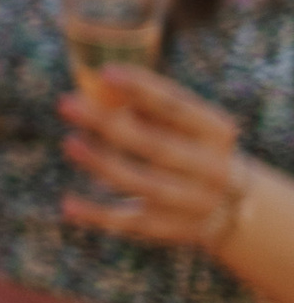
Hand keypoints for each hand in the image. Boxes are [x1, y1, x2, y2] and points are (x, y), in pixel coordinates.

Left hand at [61, 62, 248, 250]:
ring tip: (70, 143)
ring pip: (142, 183)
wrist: (234, 207)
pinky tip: (68, 205)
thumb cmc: (192, 148)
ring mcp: (193, 203)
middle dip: (109, 124)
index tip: (105, 72)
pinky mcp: (172, 229)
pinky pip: (129, 222)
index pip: (177, 106)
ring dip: (102, 164)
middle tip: (67, 104)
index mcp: (217, 132)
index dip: (142, 88)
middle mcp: (212, 168)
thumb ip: (149, 107)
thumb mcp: (187, 126)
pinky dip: (97, 214)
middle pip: (156, 145)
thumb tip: (98, 85)